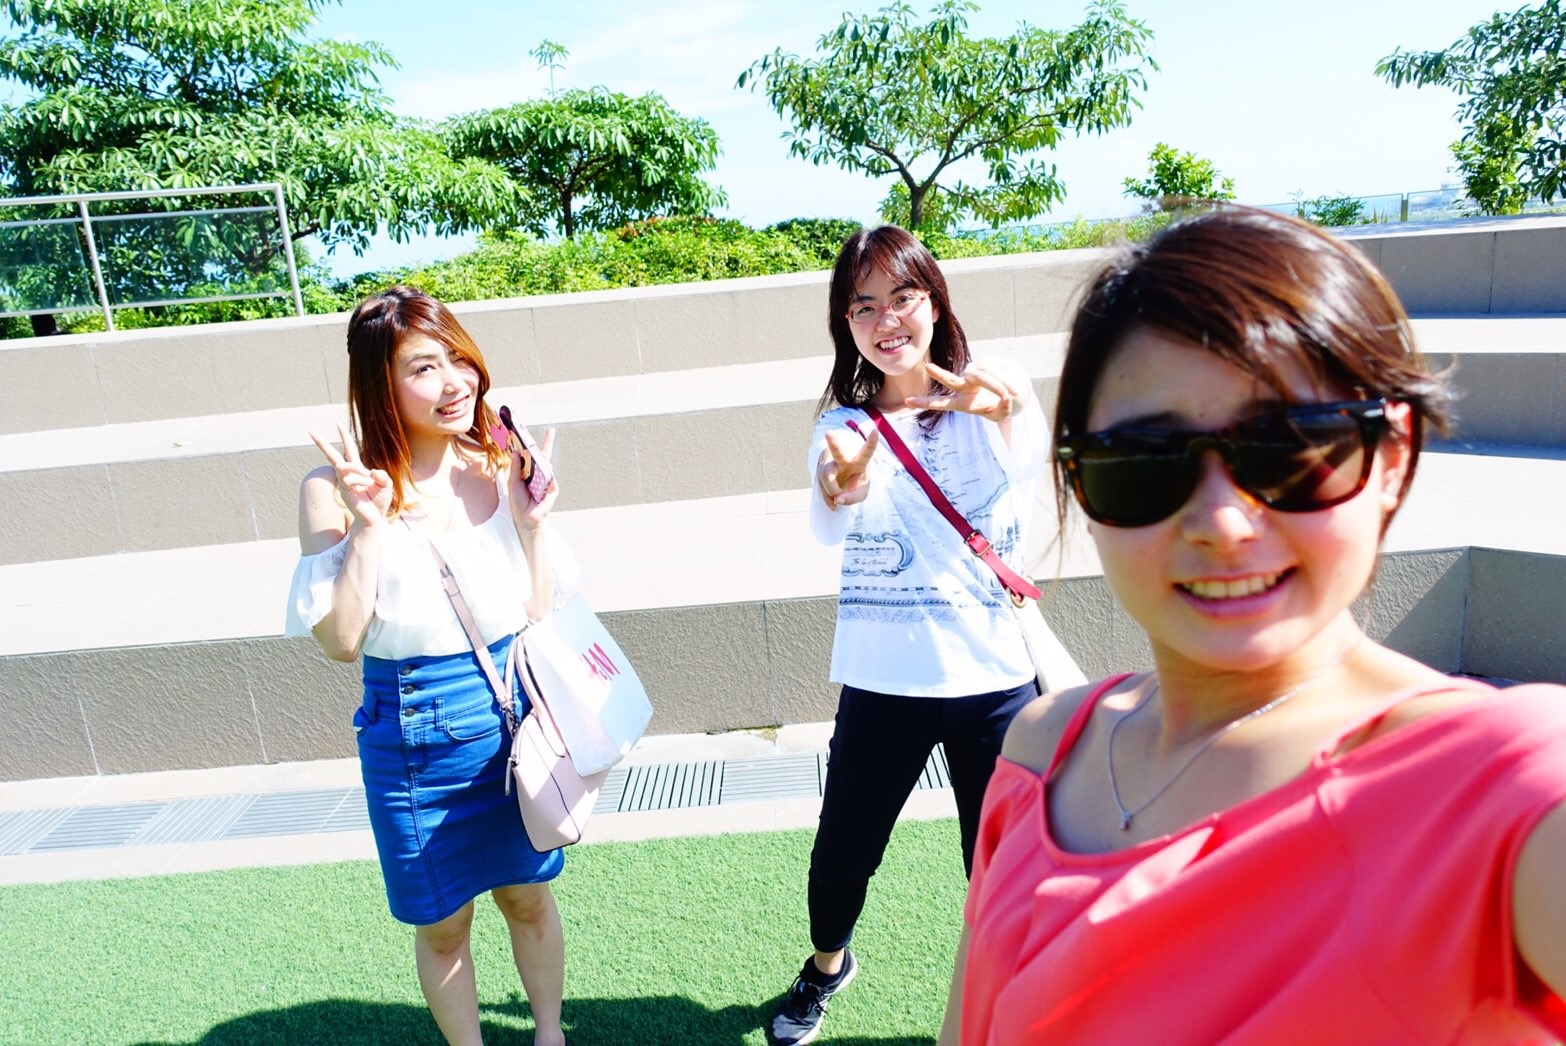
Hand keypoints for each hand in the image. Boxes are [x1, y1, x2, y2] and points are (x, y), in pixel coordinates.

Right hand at [310, 424, 392, 527]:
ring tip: (369, 483)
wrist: (374, 517)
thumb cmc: (379, 501)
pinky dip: (361, 481)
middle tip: (310, 431)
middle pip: (332, 455)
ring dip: (359, 473)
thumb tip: (372, 472)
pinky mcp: (343, 489)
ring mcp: (344, 481)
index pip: (349, 449)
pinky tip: (366, 488)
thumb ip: (382, 476)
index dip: (344, 436)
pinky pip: (350, 479)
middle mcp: (348, 473)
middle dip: (321, 443)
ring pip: (346, 466)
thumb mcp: (386, 485)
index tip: (338, 423)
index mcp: (358, 469)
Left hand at [510, 426, 557, 528]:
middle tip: (551, 431)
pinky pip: (550, 480)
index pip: (534, 455)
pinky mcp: (553, 489)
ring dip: (543, 462)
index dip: (535, 444)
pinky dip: (545, 480)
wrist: (524, 518)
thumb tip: (515, 452)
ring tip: (537, 457)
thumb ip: (515, 468)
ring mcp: (547, 481)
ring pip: (547, 467)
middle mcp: (540, 475)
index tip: (539, 432)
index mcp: (529, 472)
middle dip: (548, 444)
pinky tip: (538, 484)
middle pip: (544, 457)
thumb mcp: (513, 483)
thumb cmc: (518, 502)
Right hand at [819, 426, 878, 509]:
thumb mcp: (860, 494)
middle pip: (838, 452)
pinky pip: (822, 488)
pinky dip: (828, 499)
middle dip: (833, 443)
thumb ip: (851, 498)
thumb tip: (836, 500)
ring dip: (833, 492)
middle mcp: (843, 458)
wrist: (840, 482)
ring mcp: (828, 463)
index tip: (875, 431)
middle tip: (829, 433)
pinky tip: (833, 503)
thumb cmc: (855, 484)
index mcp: (859, 461)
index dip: (871, 442)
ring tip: (838, 499)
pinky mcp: (819, 471)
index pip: (866, 452)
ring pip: (827, 477)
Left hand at [908, 360, 1029, 422]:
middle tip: (928, 367)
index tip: (907, 402)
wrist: (1004, 393)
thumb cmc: (995, 408)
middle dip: (940, 374)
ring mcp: (972, 375)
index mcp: (961, 403)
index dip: (925, 403)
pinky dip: (1006, 383)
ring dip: (999, 386)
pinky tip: (1015, 392)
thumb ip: (1003, 410)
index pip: (942, 403)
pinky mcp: (984, 366)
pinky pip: (995, 373)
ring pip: (984, 377)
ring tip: (1013, 394)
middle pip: (951, 380)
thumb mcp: (999, 415)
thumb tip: (1006, 398)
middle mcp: (963, 387)